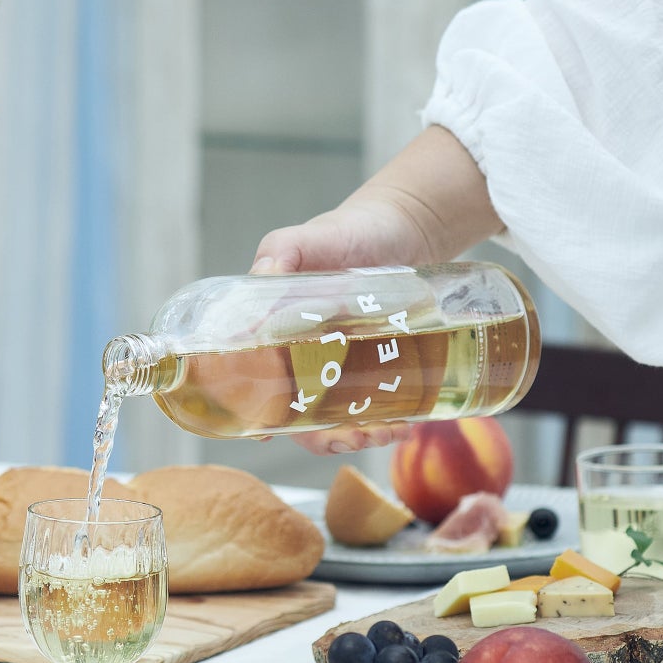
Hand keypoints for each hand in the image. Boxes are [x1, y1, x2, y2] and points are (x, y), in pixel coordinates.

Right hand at [249, 125, 500, 455]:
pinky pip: (374, 406)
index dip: (257, 412)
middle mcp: (302, 353)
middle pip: (298, 412)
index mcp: (274, 330)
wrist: (407, 225)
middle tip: (353, 437)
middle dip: (322, 435)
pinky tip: (405, 424)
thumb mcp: (311, 237)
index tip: (267, 434)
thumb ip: (283, 250)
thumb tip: (264, 273)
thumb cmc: (351, 229)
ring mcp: (341, 363)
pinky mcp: (377, 366)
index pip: (254, 380)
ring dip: (357, 435)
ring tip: (388, 433)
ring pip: (338, 417)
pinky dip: (387, 422)